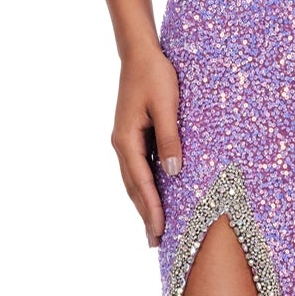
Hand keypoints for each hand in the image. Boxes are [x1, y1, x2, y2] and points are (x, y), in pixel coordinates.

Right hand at [112, 46, 181, 248]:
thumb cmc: (156, 75)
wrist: (140, 53)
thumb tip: (173, 172)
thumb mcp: (167, 106)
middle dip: (144, 214)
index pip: (141, 182)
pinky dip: (144, 186)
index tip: (159, 230)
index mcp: (126, 139)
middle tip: (154, 241)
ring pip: (133, 180)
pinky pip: (138, 168)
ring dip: (143, 204)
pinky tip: (154, 196)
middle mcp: (121, 143)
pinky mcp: (132, 135)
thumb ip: (170, 139)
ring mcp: (124, 140)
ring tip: (153, 227)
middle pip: (133, 187)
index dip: (151, 208)